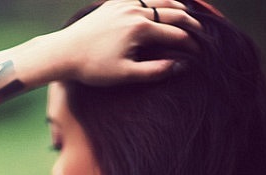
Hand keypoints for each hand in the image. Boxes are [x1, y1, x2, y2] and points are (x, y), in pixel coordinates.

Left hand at [53, 0, 201, 85]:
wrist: (63, 53)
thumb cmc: (92, 68)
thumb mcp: (125, 75)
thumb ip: (156, 71)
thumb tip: (181, 66)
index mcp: (140, 28)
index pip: (176, 34)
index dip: (191, 45)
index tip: (200, 54)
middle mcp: (134, 10)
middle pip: (174, 11)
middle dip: (191, 24)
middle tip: (202, 35)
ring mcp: (124, 3)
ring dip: (177, 7)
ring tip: (188, 19)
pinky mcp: (113, 2)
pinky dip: (157, 1)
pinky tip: (161, 9)